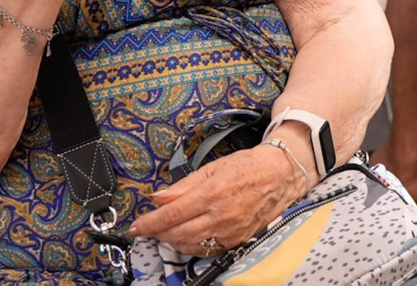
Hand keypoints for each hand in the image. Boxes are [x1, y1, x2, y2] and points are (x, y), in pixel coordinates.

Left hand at [131, 144, 307, 254]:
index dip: (149, 223)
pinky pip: (207, 250)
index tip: (135, 227)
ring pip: (190, 246)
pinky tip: (187, 237)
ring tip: (167, 231)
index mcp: (213, 193)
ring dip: (172, 241)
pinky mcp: (238, 240)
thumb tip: (159, 197)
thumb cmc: (249, 166)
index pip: (172, 214)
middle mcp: (221, 215)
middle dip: (158, 233)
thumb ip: (184, 185)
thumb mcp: (214, 167)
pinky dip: (191, 246)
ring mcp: (230, 231)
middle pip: (177, 234)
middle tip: (150, 227)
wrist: (282, 174)